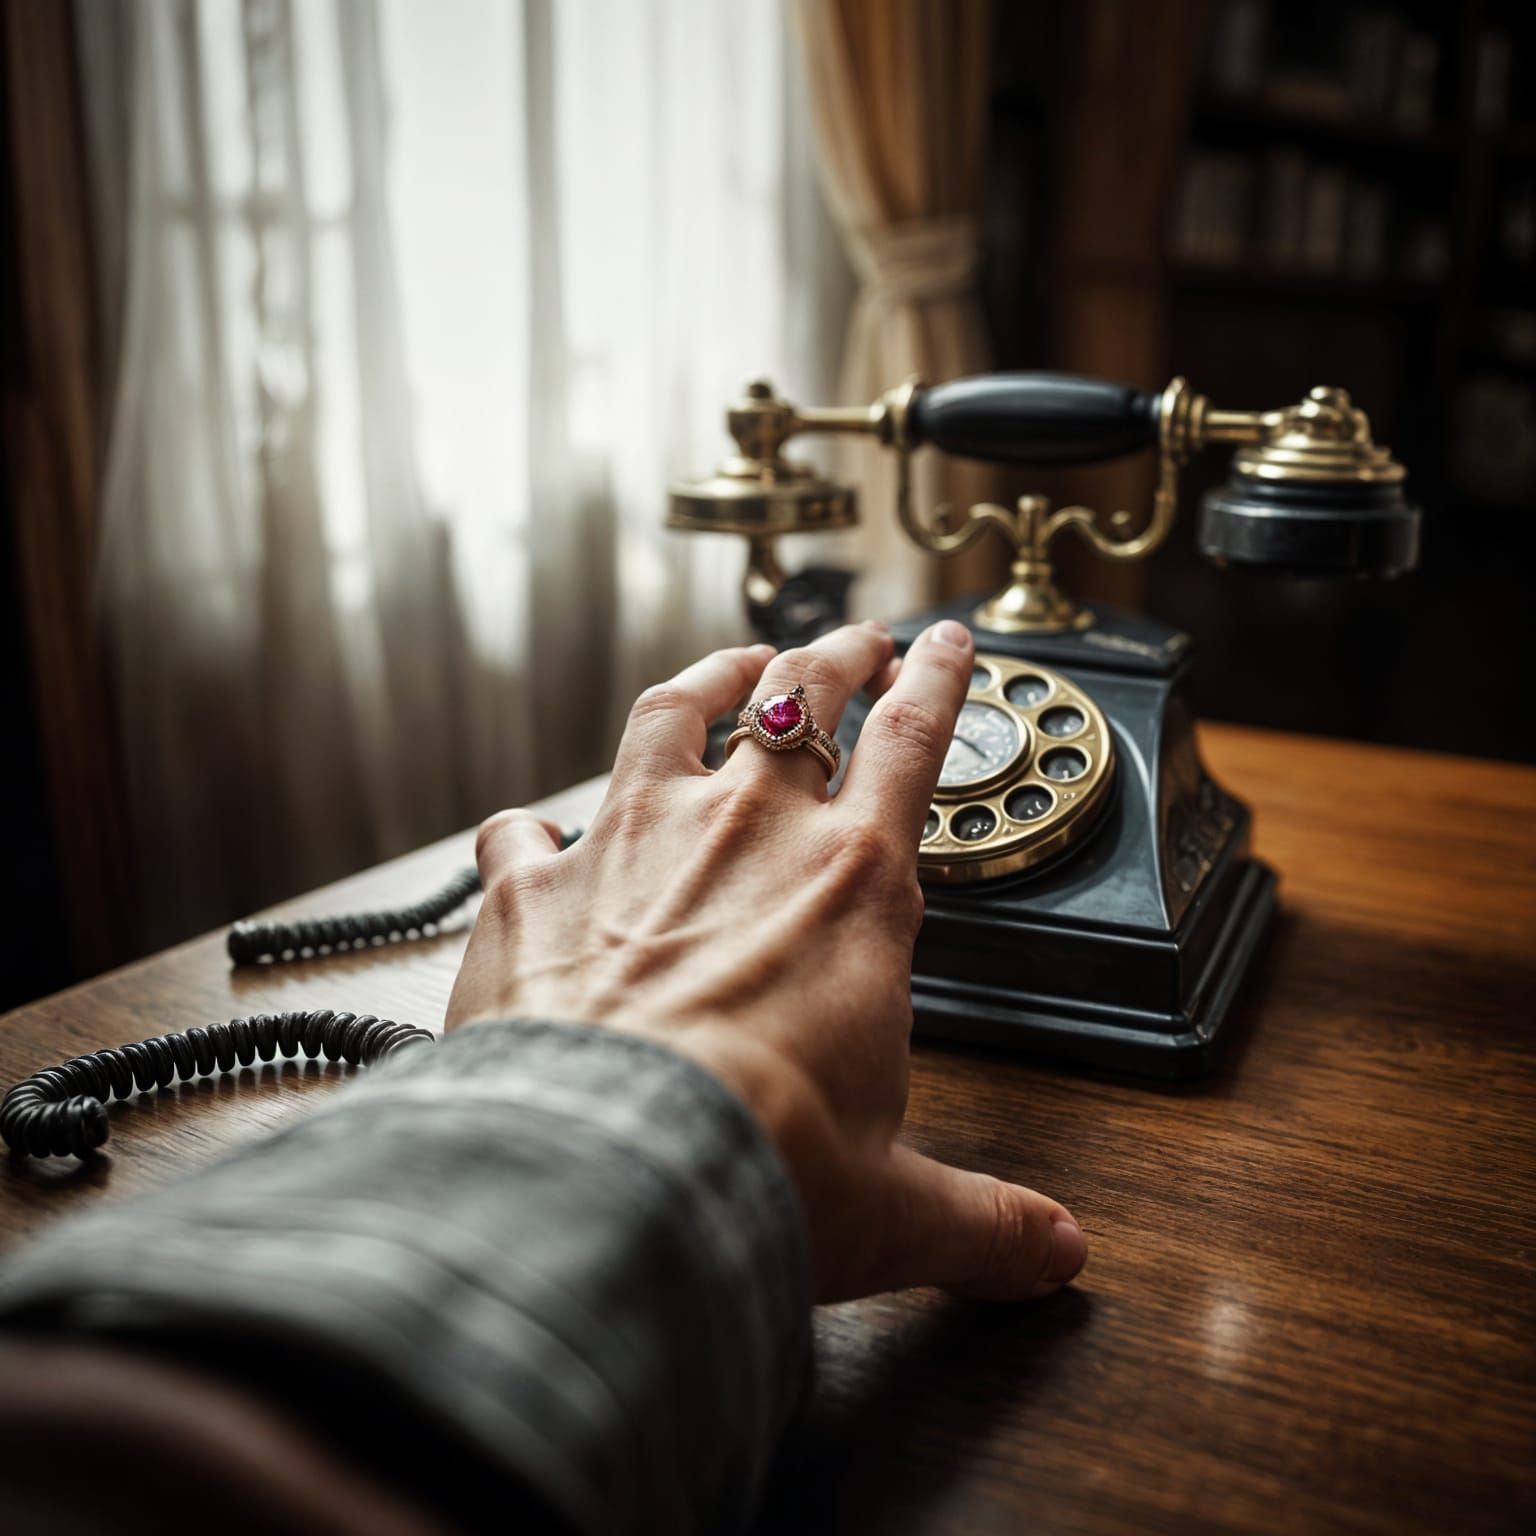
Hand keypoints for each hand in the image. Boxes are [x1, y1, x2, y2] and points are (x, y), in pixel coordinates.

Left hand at [446, 620, 1086, 1302]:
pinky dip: (531, 826)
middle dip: (834, 657)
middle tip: (853, 640)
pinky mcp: (532, 885)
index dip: (936, 677)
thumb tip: (1057, 1254)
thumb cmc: (759, 1168)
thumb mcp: (894, 1207)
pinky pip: (525, 827)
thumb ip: (984, 1219)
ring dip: (709, 678)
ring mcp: (631, 839)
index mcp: (852, 883)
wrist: (604, 1169)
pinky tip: (527, 829)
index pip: (914, 738)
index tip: (944, 640)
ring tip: (732, 662)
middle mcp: (745, 831)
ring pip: (676, 712)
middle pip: (800, 699)